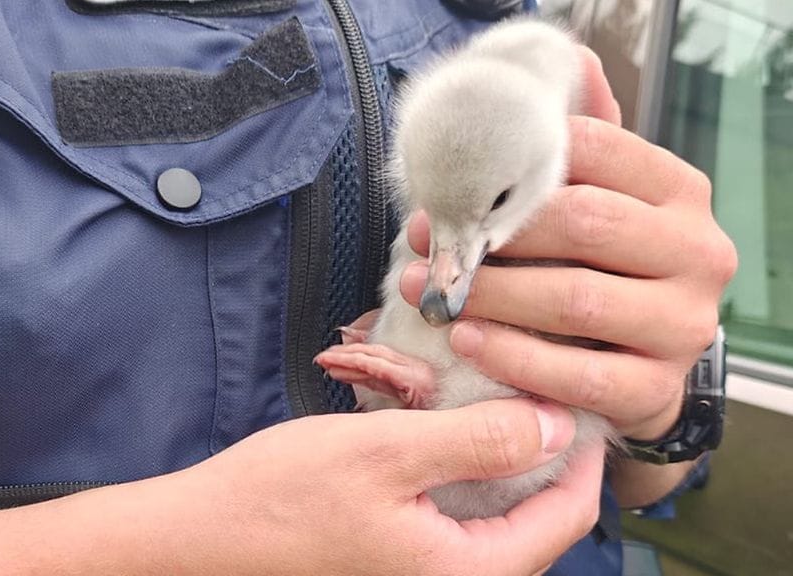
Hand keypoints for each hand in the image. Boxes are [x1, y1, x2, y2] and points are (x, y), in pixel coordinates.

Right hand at [166, 400, 602, 575]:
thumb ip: (476, 442)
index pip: (564, 519)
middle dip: (546, 459)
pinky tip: (448, 439)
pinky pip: (458, 523)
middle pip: (536, 523)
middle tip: (538, 393)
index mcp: (463, 572)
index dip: (581, 456)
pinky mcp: (398, 560)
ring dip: (505, 466)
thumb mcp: (386, 453)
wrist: (203, 536)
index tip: (578, 397)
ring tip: (499, 407)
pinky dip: (467, 479)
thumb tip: (555, 426)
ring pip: (498, 522)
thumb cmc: (283, 496)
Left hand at [397, 48, 736, 439]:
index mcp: (679, 193)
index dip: (514, 166)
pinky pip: (579, 374)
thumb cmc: (597, 270)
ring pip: (577, 299)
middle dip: (493, 233)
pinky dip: (513, 356)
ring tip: (434, 295)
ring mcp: (684, 324)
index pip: (597, 151)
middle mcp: (697, 252)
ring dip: (491, 295)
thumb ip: (577, 151)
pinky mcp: (657, 388)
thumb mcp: (593, 203)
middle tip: (428, 243)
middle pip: (585, 223)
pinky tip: (467, 341)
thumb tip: (570, 66)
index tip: (448, 190)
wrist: (635, 362)